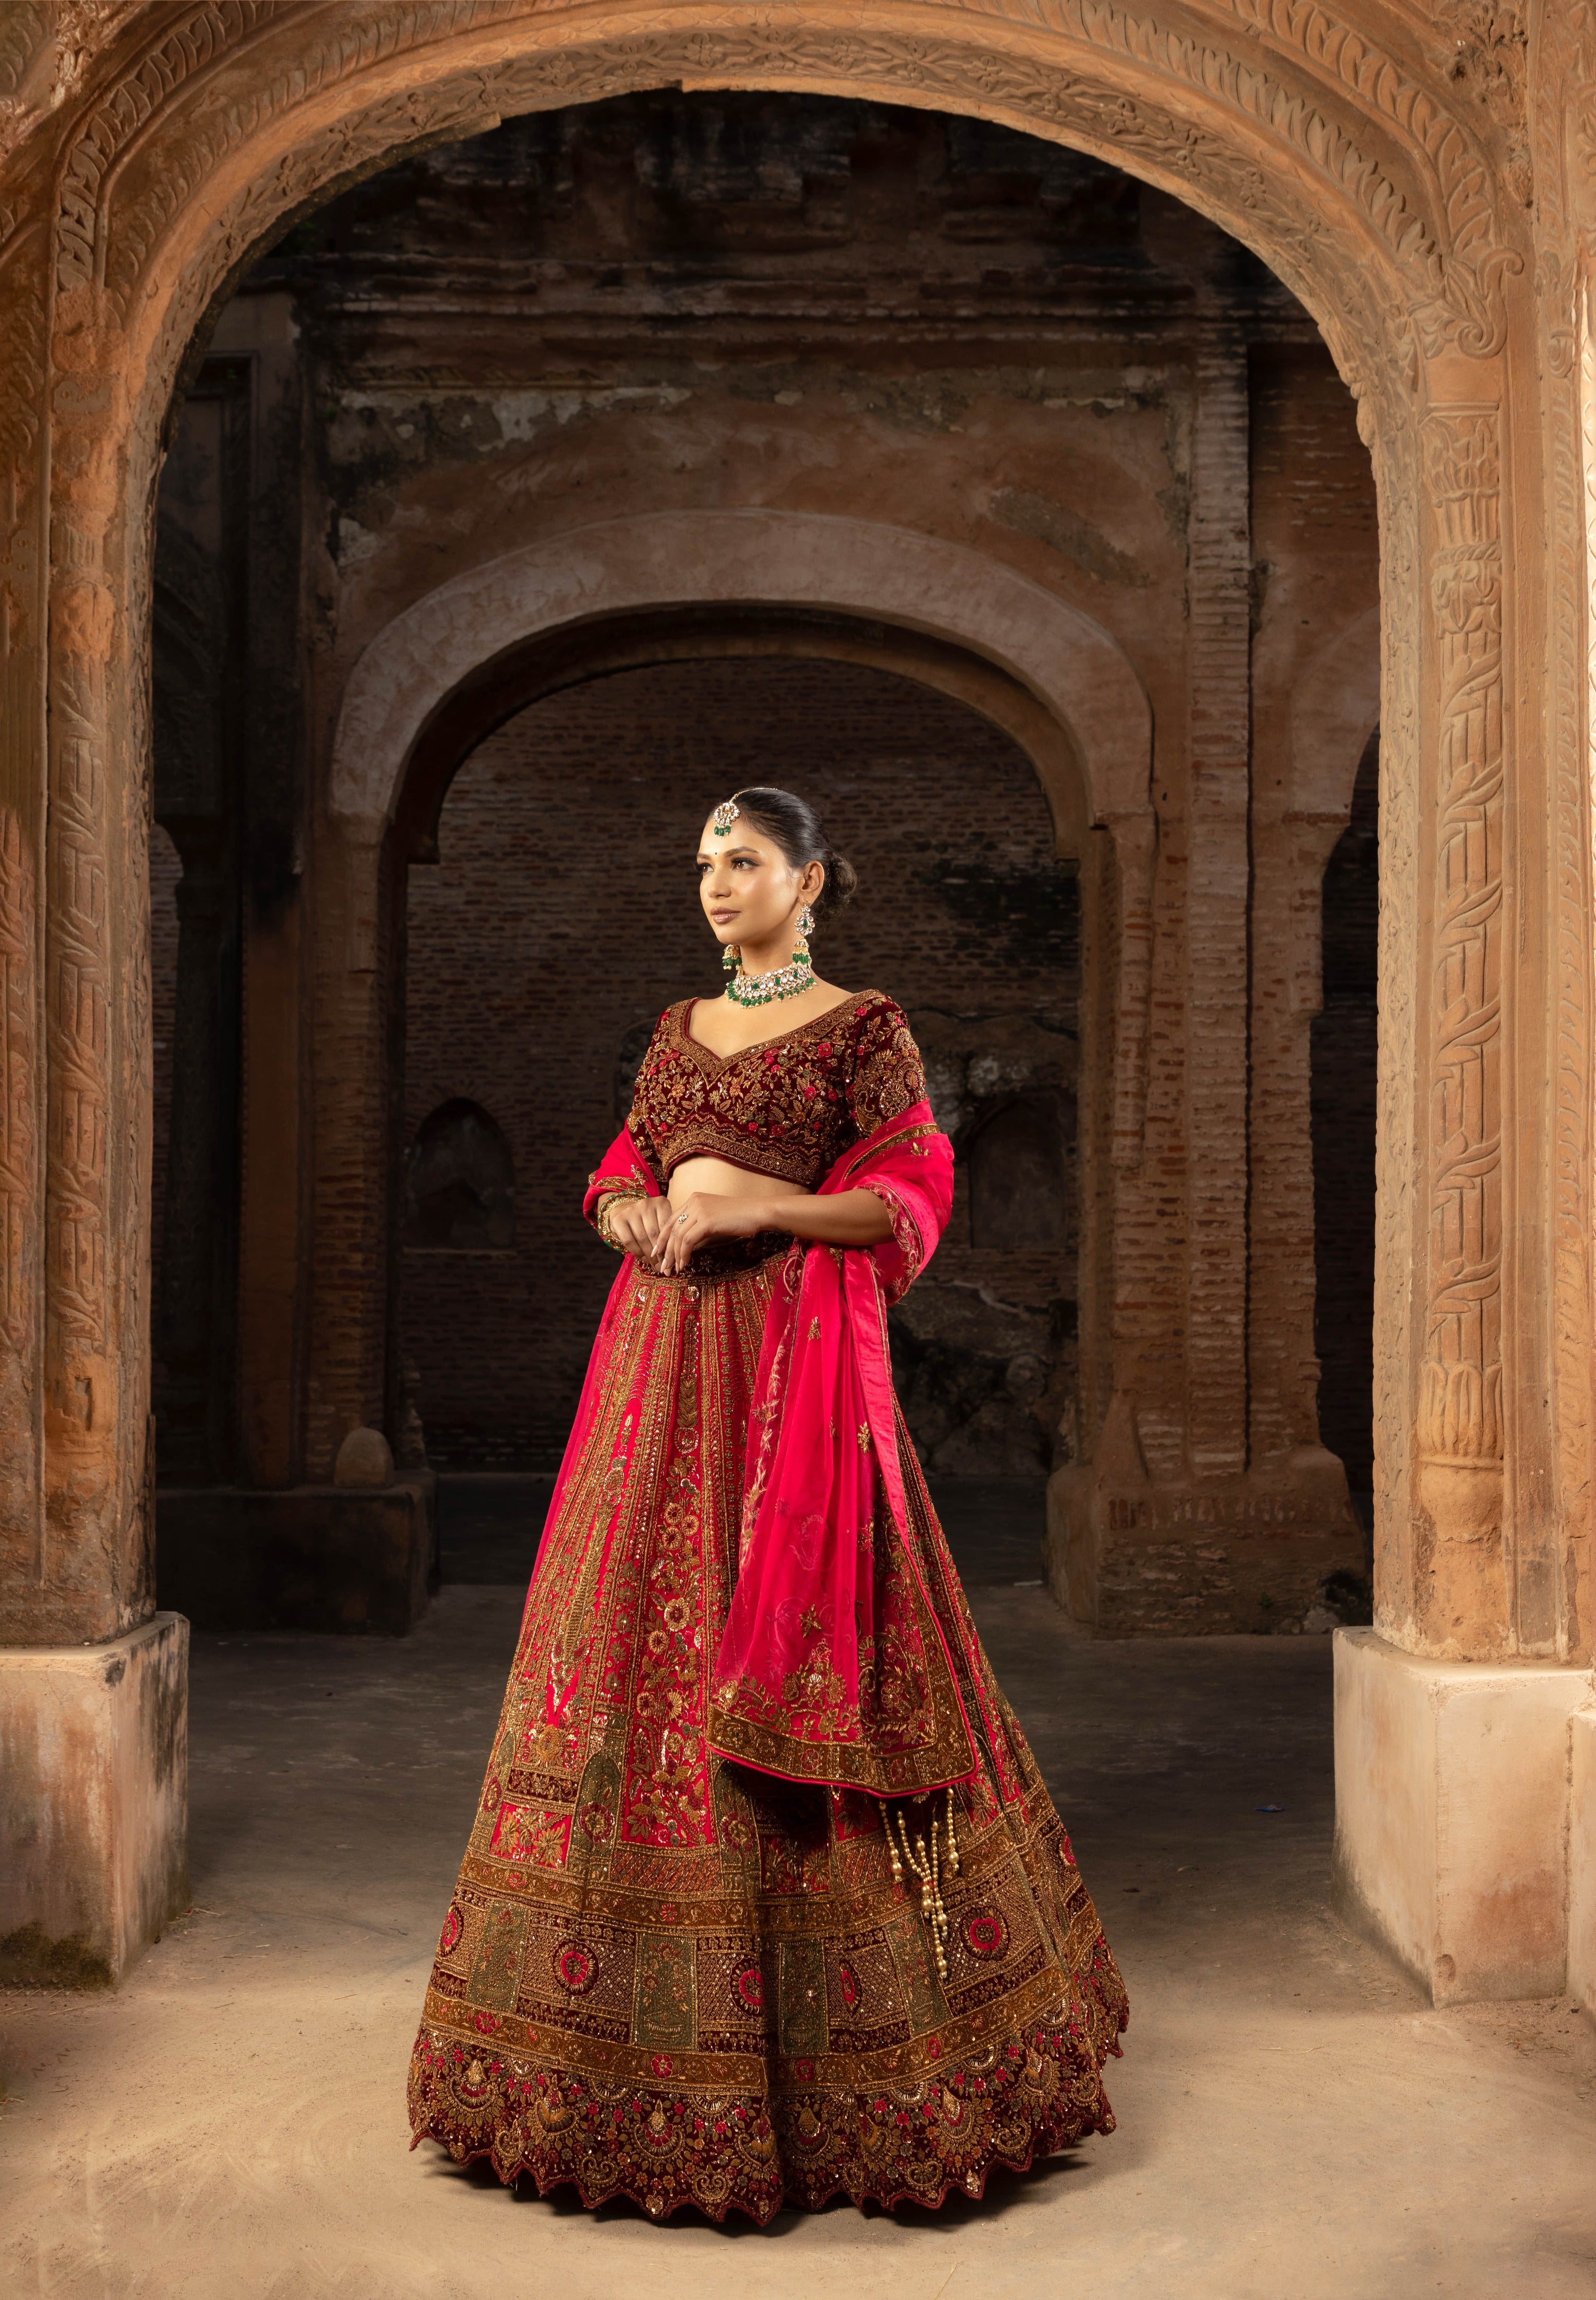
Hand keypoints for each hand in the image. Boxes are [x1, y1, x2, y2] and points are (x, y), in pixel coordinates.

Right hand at [603, 1195, 674, 1260]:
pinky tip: (644, 1259)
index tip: (673, 1259)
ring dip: (650, 1256)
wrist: (623, 1210)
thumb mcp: (660, 1221)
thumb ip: (667, 1234)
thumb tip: (674, 1258)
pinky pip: (629, 1241)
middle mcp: (645, 1204)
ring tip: (656, 1265)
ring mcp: (631, 1211)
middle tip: (665, 1266)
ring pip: (642, 1238)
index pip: (667, 1227)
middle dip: (661, 1253)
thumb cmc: (648, 1220)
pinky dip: (638, 1252)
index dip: (670, 1245)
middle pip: (655, 1233)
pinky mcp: (619, 1220)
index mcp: (660, 1203)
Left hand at [655, 1190, 779, 1275]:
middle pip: (671, 1229)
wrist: (757, 1212)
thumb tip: (686, 1241)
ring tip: (674, 1269)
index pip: (671, 1220)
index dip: (663, 1238)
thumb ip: (699, 1222)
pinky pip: (688, 1241)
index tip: (658, 1253)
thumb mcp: (714, 1216)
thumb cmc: (740, 1217)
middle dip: (665, 1250)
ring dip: (674, 1256)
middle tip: (662, 1266)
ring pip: (678, 1237)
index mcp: (693, 1199)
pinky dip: (684, 1255)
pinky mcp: (706, 1221)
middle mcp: (693, 1202)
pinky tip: (685, 1264)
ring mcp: (699, 1210)